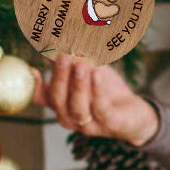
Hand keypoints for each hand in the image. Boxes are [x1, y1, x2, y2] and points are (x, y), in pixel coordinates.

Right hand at [33, 54, 159, 146]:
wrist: (135, 111)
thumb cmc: (108, 90)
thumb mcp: (90, 72)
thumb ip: (74, 61)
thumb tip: (57, 43)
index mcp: (61, 105)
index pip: (43, 98)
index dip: (36, 85)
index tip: (33, 68)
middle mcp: (70, 118)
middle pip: (59, 100)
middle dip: (60, 77)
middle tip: (64, 56)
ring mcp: (89, 125)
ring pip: (78, 107)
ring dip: (78, 85)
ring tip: (81, 64)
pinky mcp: (110, 125)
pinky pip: (101, 109)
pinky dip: (98, 91)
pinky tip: (98, 75)